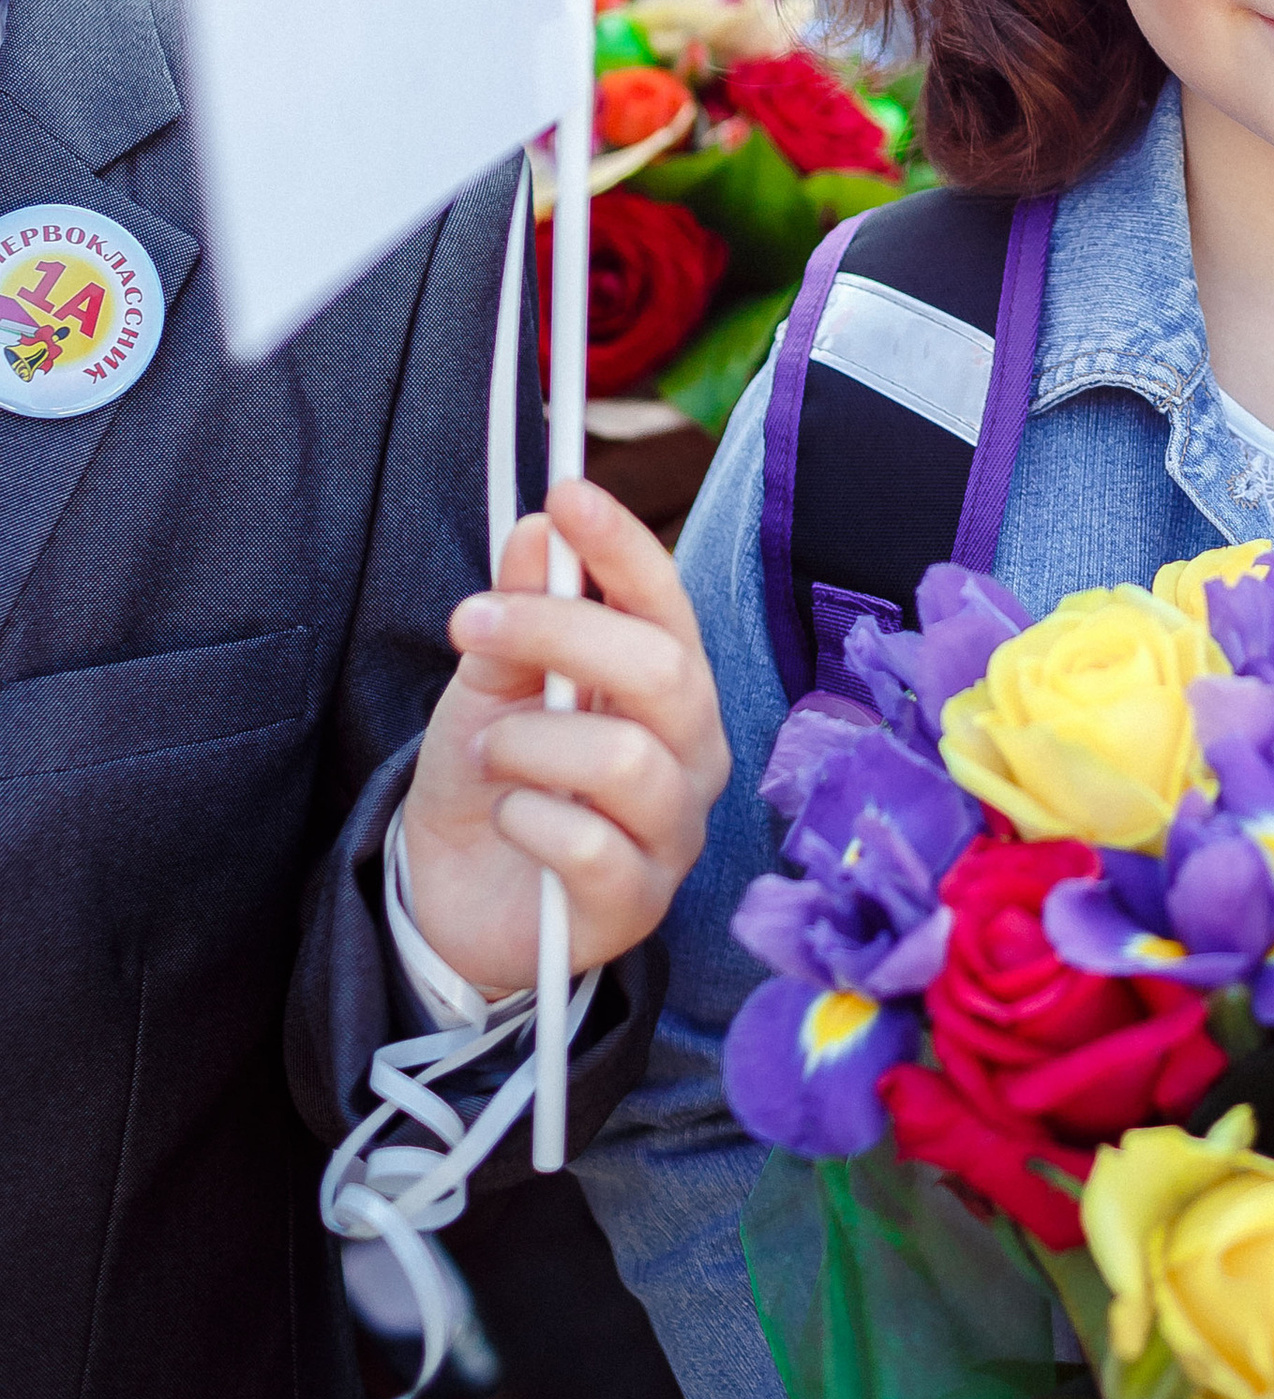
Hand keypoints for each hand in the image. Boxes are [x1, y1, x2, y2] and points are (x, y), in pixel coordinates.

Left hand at [401, 476, 730, 1001]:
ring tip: (487, 753)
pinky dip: (530, 818)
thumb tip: (537, 527)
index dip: (623, 546)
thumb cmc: (495, 776)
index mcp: (667, 682)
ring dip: (530, 741)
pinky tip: (508, 818)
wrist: (456, 898)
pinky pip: (593, 845)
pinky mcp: (639, 904)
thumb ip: (518, 613)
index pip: (665, 601)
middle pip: (661, 669)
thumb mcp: (488, 685)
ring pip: (627, 757)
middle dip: (559, 631)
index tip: (567, 494)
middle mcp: (691, 749)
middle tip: (470, 621)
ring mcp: (674, 830)